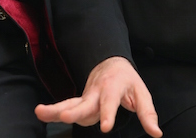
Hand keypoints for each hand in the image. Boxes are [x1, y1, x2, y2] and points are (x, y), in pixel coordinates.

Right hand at [35, 56, 161, 136]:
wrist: (110, 64)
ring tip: (39, 112)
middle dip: (74, 112)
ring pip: (69, 104)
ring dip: (54, 109)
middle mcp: (96, 92)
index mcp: (113, 89)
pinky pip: (67, 107)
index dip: (107, 115)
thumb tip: (156, 133)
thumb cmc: (127, 80)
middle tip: (65, 118)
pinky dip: (54, 111)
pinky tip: (43, 114)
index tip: (105, 127)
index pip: (110, 103)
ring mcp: (85, 97)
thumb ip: (148, 114)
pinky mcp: (79, 102)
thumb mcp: (141, 94)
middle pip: (84, 104)